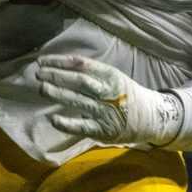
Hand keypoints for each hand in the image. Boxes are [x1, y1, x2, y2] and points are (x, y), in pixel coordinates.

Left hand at [33, 53, 182, 146]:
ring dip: (57, 93)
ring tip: (42, 88)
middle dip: (56, 76)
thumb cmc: (127, 95)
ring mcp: (106, 111)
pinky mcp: (103, 130)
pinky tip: (53, 119)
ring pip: (78, 99)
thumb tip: (60, 68)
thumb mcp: (114, 78)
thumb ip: (92, 74)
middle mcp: (108, 91)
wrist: (152, 117)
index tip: (42, 61)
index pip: (81, 64)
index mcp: (111, 75)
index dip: (59, 62)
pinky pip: (82, 126)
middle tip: (39, 74)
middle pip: (78, 81)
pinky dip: (66, 123)